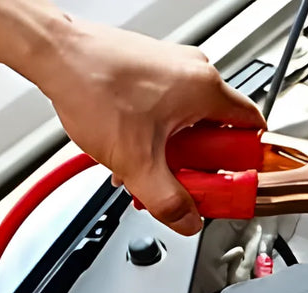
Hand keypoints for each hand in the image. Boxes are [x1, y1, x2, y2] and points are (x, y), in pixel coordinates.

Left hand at [29, 19, 265, 235]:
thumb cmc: (93, 86)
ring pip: (190, 126)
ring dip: (173, 154)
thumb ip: (168, 201)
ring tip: (147, 166)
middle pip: (218, 134)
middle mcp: (195, 73)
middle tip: (179, 182)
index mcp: (205, 89)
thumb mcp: (137, 163)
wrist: (55, 57)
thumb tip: (187, 221)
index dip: (245, 165)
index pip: (252, 130)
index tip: (231, 185)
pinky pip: (169, 113)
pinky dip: (157, 137)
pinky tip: (134, 150)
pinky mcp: (153, 73)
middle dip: (198, 166)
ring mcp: (174, 69)